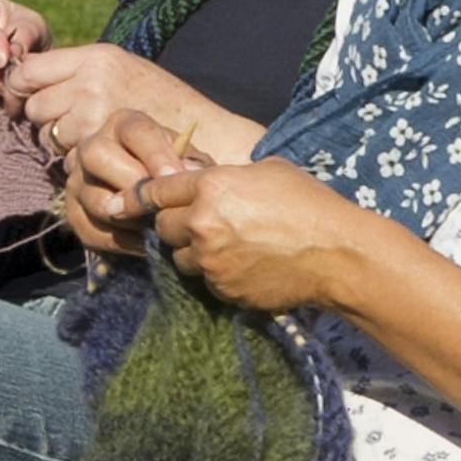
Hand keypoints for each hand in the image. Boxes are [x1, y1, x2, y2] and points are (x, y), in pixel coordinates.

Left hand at [125, 150, 407, 316]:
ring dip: (192, 252)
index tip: (124, 202)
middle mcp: (202, 223)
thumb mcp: (267, 171)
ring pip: (179, 257)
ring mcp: (211, 261)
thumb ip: (226, 176)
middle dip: (174, 224)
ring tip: (224, 246)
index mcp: (211, 186)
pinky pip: (204, 280)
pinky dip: (215, 274)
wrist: (336, 254)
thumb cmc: (309, 204)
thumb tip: (204, 182)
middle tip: (199, 223)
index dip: (141, 195)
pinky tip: (242, 265)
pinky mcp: (223, 289)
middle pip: (162, 226)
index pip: (156, 190)